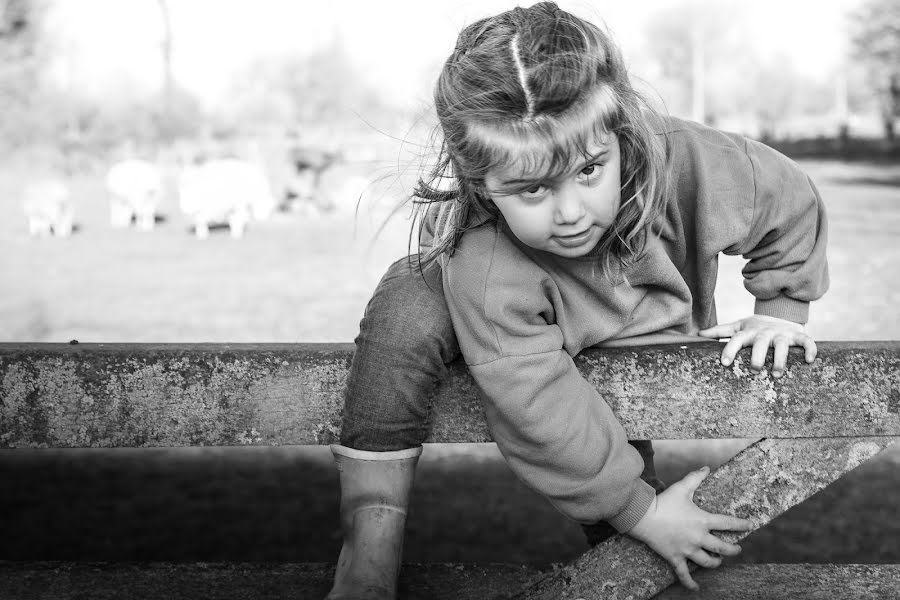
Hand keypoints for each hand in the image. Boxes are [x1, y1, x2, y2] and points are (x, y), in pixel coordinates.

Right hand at [627, 467, 751, 590]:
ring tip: (718, 560)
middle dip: (733, 549)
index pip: (728, 523)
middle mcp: (698, 537)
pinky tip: (696, 588)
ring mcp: (687, 550)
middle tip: (737, 549)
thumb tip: (707, 467)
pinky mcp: (675, 557)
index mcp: (702, 521)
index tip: (751, 525)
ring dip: (716, 562)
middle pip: (722, 548)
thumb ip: (696, 477)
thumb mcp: (681, 487)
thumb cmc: (663, 501)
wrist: (643, 516)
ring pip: (708, 562)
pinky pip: (684, 574)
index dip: (742, 524)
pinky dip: (690, 583)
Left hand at [698, 315, 816, 377]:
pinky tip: (809, 361)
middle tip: (754, 369)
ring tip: (776, 373)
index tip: (724, 363)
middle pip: (759, 343)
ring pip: (782, 345)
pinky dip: (810, 349)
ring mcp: (782, 333)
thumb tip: (698, 334)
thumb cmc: (755, 327)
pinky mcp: (798, 335)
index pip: (736, 340)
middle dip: (757, 356)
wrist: (781, 315)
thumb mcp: (738, 327)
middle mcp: (764, 333)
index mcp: (748, 332)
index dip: (730, 350)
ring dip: (780, 359)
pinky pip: (806, 342)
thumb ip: (720, 331)